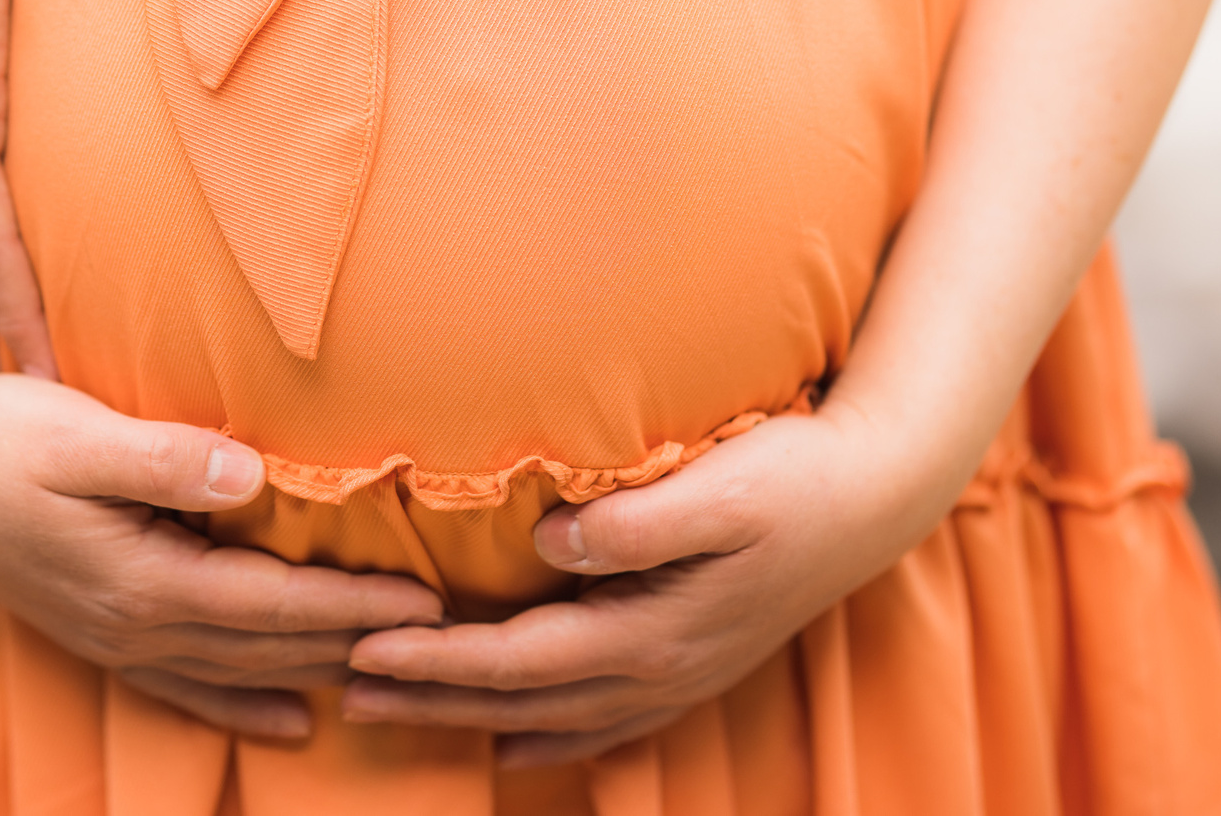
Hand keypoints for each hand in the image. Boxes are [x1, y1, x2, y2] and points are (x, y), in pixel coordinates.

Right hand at [0, 366, 445, 737]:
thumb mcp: (74, 431)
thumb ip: (162, 456)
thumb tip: (248, 472)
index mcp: (143, 580)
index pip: (274, 604)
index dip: (354, 606)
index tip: (430, 602)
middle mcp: (136, 627)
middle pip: (270, 649)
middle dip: (357, 646)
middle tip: (446, 642)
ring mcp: (116, 640)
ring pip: (239, 673)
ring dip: (316, 674)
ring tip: (396, 678)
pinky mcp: (99, 635)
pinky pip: (187, 689)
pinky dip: (245, 708)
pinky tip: (289, 721)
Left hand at [340, 400, 968, 766]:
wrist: (876, 494)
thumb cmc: (793, 476)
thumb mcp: (719, 486)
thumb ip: (637, 521)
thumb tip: (554, 538)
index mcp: (651, 631)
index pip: (516, 660)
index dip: (436, 663)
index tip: (362, 651)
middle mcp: (658, 670)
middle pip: (520, 701)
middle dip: (431, 701)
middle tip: (344, 693)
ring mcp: (678, 677)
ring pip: (553, 718)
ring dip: (471, 719)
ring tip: (398, 713)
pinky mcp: (694, 664)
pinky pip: (603, 723)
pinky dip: (548, 737)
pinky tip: (516, 743)